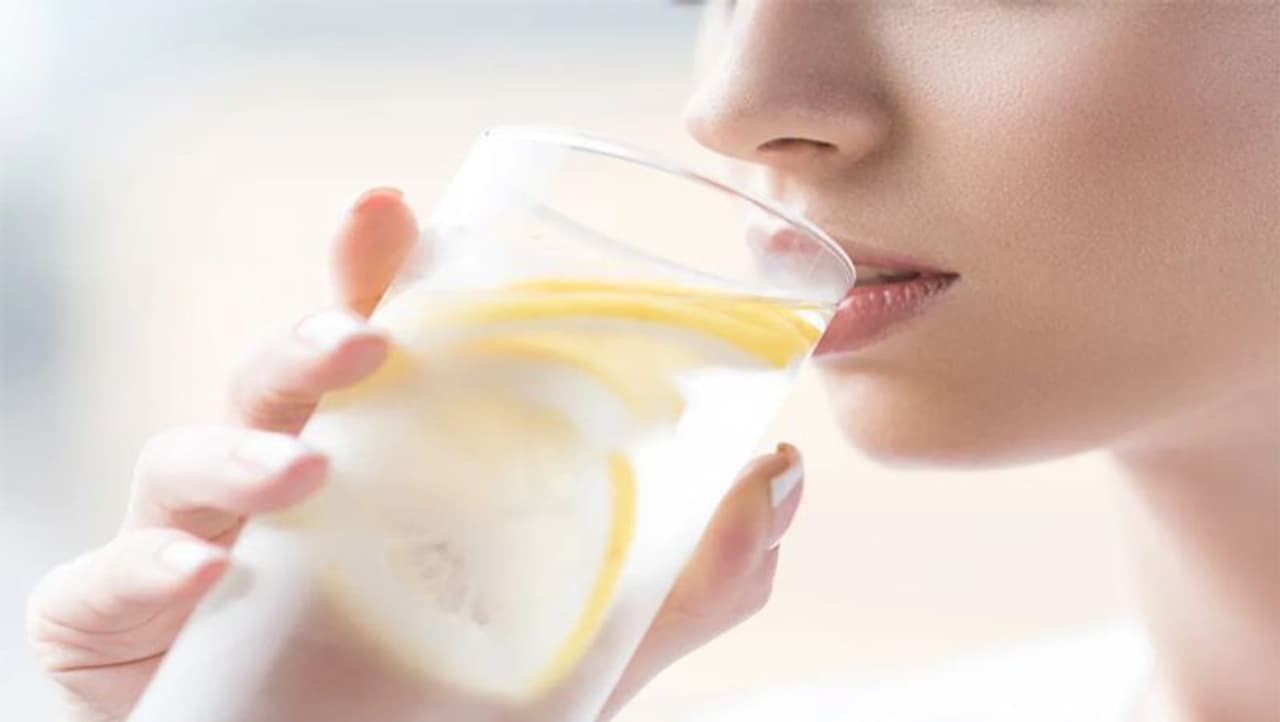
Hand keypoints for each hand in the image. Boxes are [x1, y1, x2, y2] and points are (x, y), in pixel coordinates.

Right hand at [26, 188, 805, 721]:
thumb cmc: (454, 691)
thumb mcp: (595, 632)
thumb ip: (695, 565)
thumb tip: (782, 471)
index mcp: (385, 461)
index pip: (375, 342)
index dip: (375, 269)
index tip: (394, 209)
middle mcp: (288, 484)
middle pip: (279, 379)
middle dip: (311, 342)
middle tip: (366, 340)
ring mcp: (202, 546)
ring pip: (187, 458)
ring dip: (235, 450)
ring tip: (299, 471)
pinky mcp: (133, 626)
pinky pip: (106, 585)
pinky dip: (146, 568)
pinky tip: (203, 572)